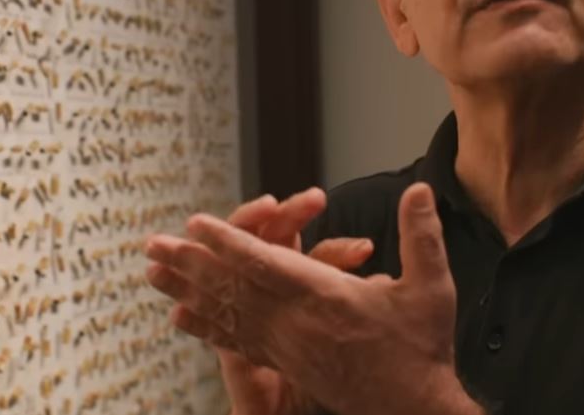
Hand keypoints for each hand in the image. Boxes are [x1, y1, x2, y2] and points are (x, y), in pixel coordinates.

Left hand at [145, 183, 481, 414]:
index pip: (265, 264)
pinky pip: (234, 341)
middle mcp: (295, 322)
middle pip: (230, 287)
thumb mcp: (432, 291)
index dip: (228, 242)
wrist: (410, 410)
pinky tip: (180, 317)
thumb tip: (421, 191)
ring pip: (224, 312)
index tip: (195, 224)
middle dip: (189, 262)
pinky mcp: (283, 362)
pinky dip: (205, 325)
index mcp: (326, 298)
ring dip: (186, 290)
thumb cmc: (420, 350)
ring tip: (152, 273)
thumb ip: (422, 237)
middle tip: (152, 244)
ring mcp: (284, 345)